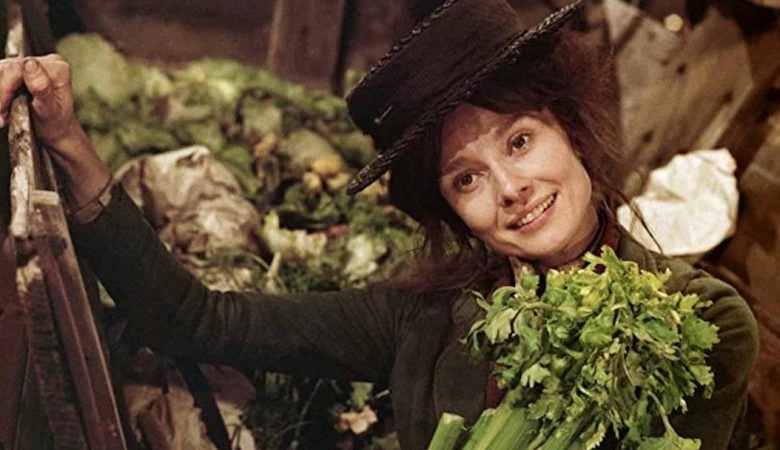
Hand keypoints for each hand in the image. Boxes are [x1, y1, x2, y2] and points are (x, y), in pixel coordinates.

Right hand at [0, 56, 110, 207]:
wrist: (64, 156)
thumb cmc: (64, 139)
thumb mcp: (54, 118)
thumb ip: (44, 92)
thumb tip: (32, 68)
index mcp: (56, 69)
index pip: (21, 66)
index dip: (7, 86)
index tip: (2, 110)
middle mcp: (43, 67)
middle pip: (5, 69)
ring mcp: (28, 76)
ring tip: (0, 119)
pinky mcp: (16, 89)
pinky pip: (2, 90)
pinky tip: (0, 117)